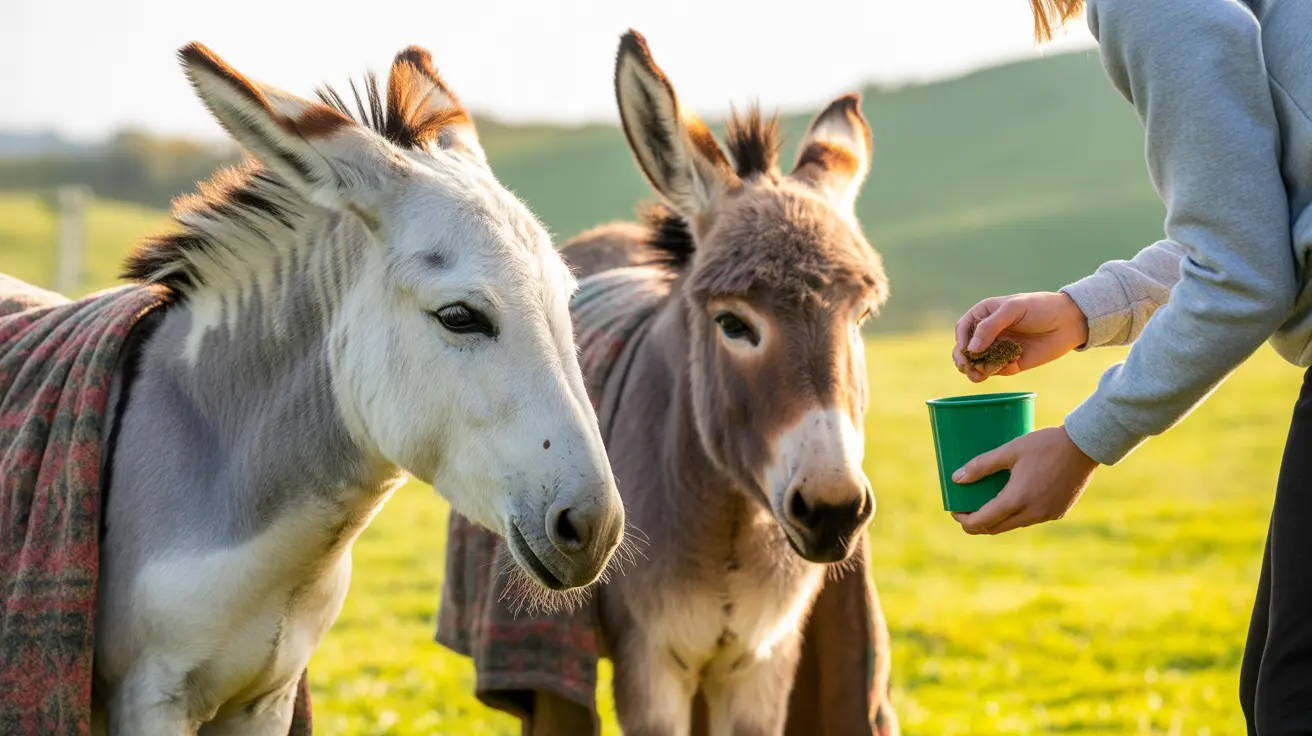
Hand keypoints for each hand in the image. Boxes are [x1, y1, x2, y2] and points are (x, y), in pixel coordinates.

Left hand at [950, 426, 1098, 534]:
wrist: (1085, 446)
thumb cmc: (1045, 444)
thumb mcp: (1009, 451)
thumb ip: (981, 465)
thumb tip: (956, 478)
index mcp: (1017, 500)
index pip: (983, 522)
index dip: (965, 521)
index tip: (955, 511)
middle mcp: (1032, 513)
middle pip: (996, 528)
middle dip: (978, 523)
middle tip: (966, 509)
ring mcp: (1047, 515)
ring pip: (1014, 524)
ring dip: (998, 519)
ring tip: (988, 501)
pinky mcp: (1059, 512)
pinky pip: (1031, 518)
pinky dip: (1017, 513)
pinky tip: (1014, 497)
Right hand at [953, 292, 1088, 382]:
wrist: (1069, 321)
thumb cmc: (1040, 307)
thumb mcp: (1013, 309)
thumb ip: (989, 327)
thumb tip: (971, 349)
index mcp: (985, 315)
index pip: (963, 329)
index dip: (960, 340)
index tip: (966, 350)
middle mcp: (988, 333)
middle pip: (966, 349)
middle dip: (963, 359)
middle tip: (966, 367)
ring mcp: (999, 349)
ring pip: (977, 363)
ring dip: (975, 370)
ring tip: (979, 374)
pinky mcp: (1011, 363)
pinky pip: (996, 370)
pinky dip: (994, 371)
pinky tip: (1002, 367)